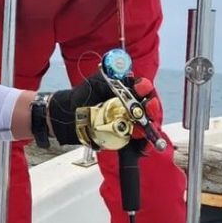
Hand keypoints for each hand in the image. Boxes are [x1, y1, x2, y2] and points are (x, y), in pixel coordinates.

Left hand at [46, 71, 162, 148]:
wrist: (69, 118)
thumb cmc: (83, 97)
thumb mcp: (96, 82)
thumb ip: (111, 78)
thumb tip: (128, 76)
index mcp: (127, 91)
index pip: (143, 89)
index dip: (145, 89)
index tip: (142, 90)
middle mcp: (131, 106)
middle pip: (149, 108)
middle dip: (152, 108)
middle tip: (149, 110)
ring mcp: (130, 122)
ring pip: (147, 125)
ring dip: (150, 127)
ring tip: (146, 128)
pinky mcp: (125, 137)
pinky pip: (139, 143)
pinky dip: (144, 145)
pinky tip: (144, 146)